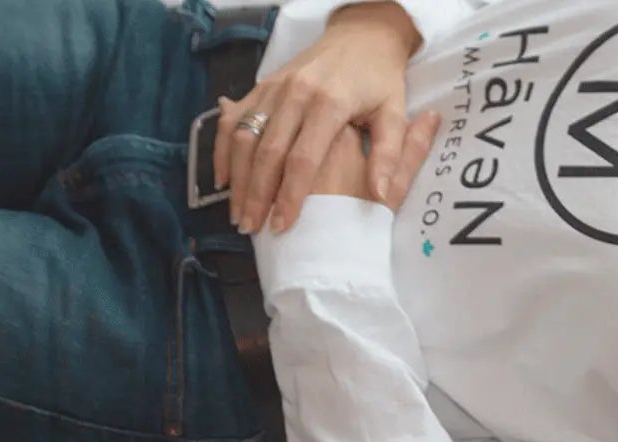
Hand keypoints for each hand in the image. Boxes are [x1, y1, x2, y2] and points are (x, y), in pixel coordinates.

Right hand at [213, 1, 421, 233]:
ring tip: (237, 212)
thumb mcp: (395, 114)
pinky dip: (223, 149)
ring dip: (237, 177)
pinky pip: (233, 119)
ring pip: (243, 137)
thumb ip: (390, 155)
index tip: (283, 225)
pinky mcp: (261, 86)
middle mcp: (295, 94)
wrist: (361, 37)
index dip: (291, 195)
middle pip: (267, 152)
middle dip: (256, 193)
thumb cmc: (381, 81)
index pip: (303, 159)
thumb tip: (381, 194)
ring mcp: (274, 88)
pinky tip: (223, 179)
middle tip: (250, 227)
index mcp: (329, 104)